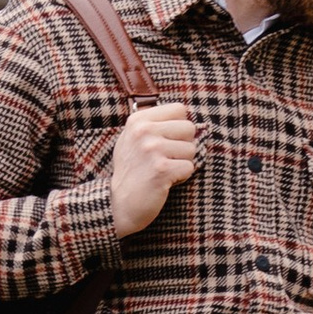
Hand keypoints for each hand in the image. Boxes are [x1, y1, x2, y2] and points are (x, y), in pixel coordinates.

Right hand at [109, 100, 198, 237]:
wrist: (120, 203)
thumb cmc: (132, 170)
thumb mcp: (132, 138)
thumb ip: (152, 123)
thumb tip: (183, 111)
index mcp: (138, 120)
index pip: (179, 109)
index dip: (178, 127)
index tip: (166, 140)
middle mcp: (143, 131)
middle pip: (189, 128)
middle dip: (183, 145)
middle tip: (166, 158)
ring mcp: (152, 149)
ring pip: (191, 149)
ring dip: (182, 162)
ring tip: (163, 170)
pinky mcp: (162, 169)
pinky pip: (190, 167)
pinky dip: (181, 177)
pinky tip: (165, 180)